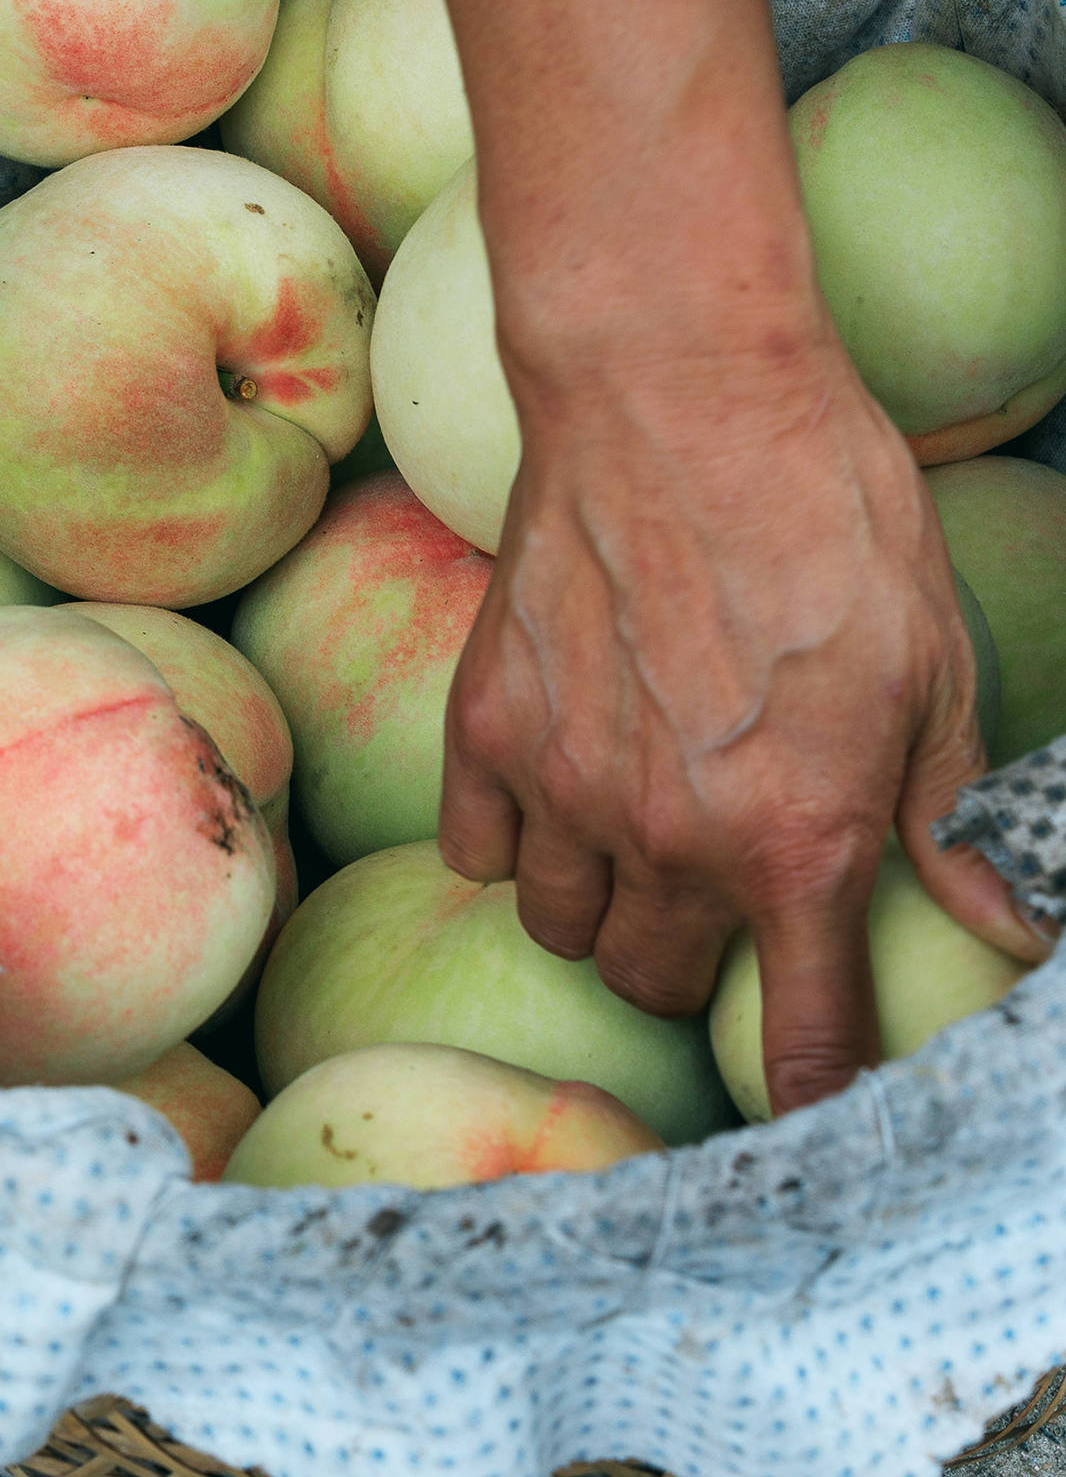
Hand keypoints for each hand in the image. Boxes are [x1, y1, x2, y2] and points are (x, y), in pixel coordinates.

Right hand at [441, 327, 1049, 1116]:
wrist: (676, 391)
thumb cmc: (825, 506)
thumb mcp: (932, 659)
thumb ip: (951, 814)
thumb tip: (1011, 926)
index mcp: (798, 837)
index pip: (804, 1038)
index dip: (813, 1090)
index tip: (807, 1096)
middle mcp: (671, 838)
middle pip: (659, 985)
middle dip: (697, 955)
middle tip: (719, 878)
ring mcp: (562, 786)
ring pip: (565, 929)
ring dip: (603, 902)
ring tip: (631, 825)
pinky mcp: (485, 725)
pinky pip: (477, 853)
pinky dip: (514, 840)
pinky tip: (554, 776)